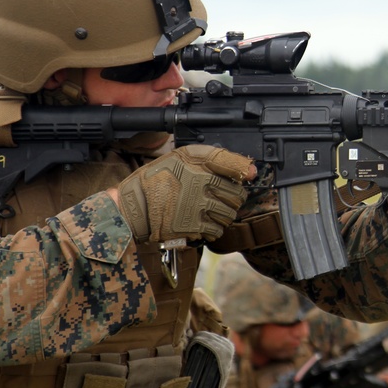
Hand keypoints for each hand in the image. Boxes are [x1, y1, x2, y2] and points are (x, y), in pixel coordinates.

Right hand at [115, 145, 255, 242]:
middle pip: (236, 195)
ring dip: (223, 215)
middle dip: (232, 198)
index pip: (234, 166)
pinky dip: (213, 229)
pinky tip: (202, 222)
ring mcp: (197, 206)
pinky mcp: (192, 226)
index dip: (241, 174)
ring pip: (229, 214)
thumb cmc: (160, 178)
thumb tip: (251, 171)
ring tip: (209, 210)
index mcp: (198, 164)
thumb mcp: (185, 157)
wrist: (135, 205)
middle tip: (219, 197)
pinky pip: (216, 230)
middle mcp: (200, 184)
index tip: (241, 177)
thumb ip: (219, 159)